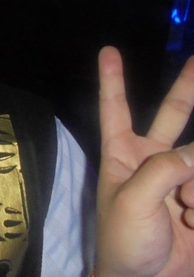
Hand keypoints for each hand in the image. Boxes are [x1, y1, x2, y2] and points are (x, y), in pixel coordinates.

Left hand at [96, 46, 193, 276]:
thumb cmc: (124, 242)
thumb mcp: (132, 200)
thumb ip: (164, 168)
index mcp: (122, 155)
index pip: (115, 109)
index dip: (113, 79)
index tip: (108, 51)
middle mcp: (152, 160)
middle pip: (172, 114)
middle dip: (186, 87)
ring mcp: (180, 180)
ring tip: (187, 215)